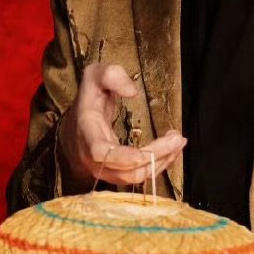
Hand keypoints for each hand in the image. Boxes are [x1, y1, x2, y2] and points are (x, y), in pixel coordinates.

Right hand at [56, 63, 185, 189]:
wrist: (75, 126)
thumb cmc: (88, 100)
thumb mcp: (93, 76)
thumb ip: (110, 75)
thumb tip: (132, 91)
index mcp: (88, 133)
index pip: (101, 153)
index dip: (123, 157)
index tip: (145, 152)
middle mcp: (94, 158)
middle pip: (127, 170)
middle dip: (156, 157)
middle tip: (178, 138)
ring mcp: (105, 170)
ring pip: (135, 178)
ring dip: (161, 162)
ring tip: (178, 142)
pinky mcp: (117, 174)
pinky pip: (138, 177)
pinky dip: (157, 165)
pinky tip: (171, 151)